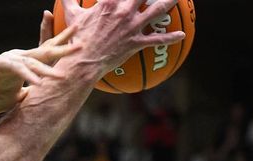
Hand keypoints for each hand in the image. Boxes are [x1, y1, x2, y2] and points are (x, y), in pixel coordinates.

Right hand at [0, 28, 76, 115]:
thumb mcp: (18, 97)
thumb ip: (31, 93)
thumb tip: (43, 98)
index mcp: (24, 62)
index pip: (45, 50)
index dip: (61, 43)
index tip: (78, 39)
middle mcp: (18, 56)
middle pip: (44, 50)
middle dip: (63, 47)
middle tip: (81, 45)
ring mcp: (9, 58)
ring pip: (33, 61)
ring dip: (48, 70)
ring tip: (62, 78)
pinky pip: (17, 69)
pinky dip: (28, 76)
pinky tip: (38, 83)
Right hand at [57, 0, 184, 80]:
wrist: (82, 63)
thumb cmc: (75, 39)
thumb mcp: (71, 14)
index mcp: (110, 2)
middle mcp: (124, 10)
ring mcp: (132, 27)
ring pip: (158, 9)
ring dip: (171, 0)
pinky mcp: (136, 43)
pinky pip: (157, 40)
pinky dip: (170, 37)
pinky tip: (182, 35)